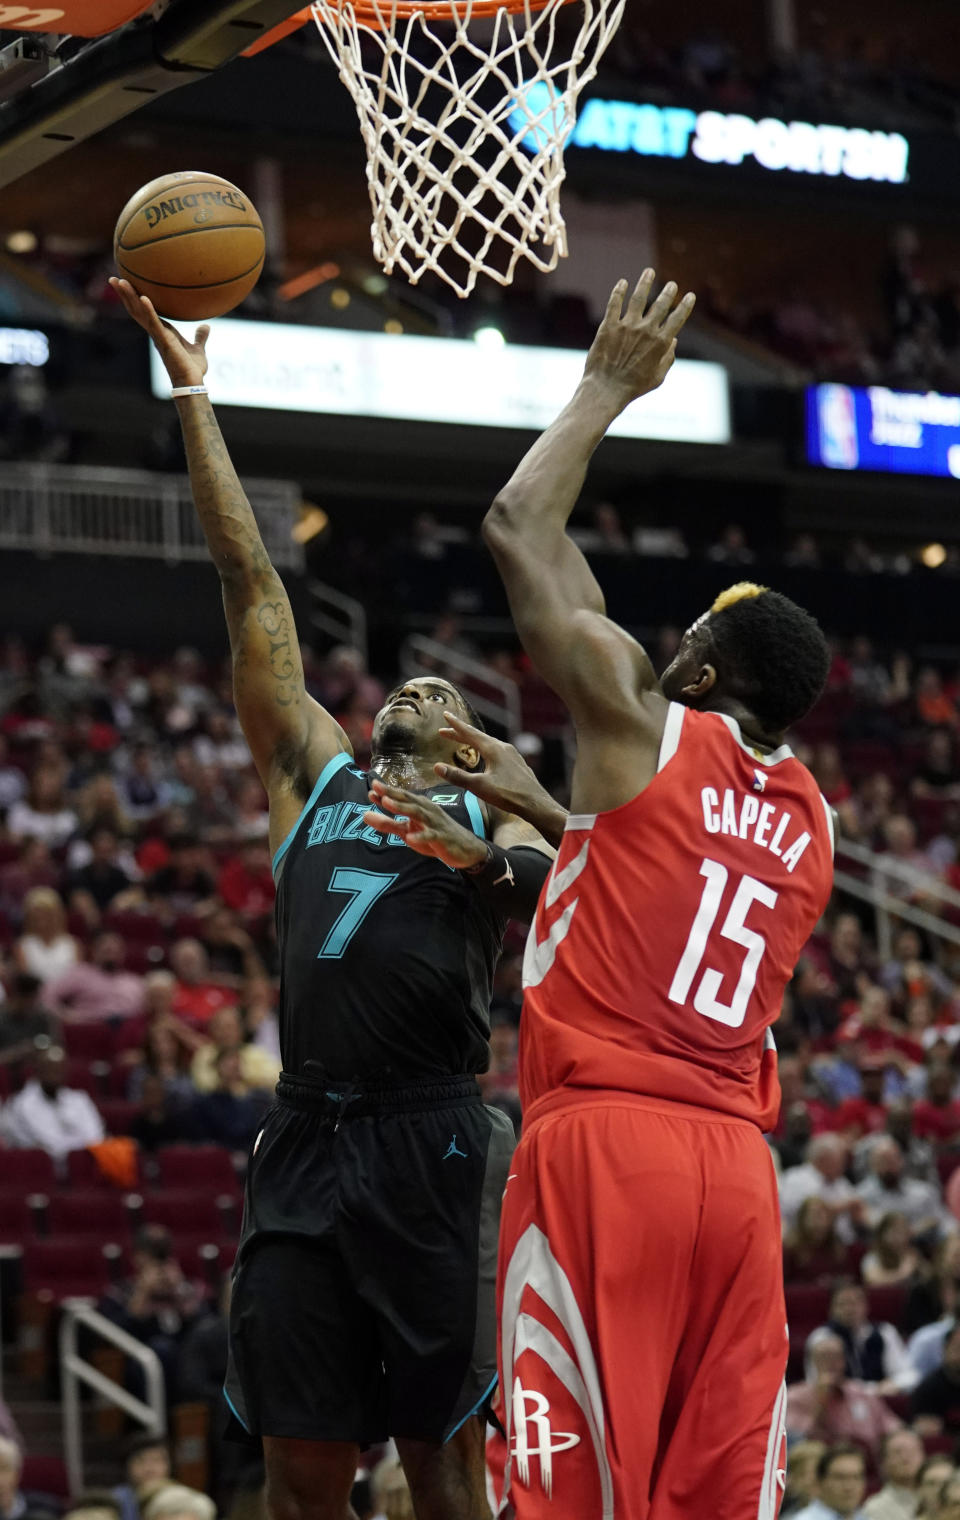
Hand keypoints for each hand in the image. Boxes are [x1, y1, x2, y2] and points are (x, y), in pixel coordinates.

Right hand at [108, 276, 209, 388]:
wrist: (192, 382)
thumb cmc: (192, 369)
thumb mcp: (197, 348)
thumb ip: (199, 337)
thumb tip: (206, 326)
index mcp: (162, 331)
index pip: (144, 311)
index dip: (135, 298)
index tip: (128, 285)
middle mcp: (155, 332)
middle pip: (135, 309)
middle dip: (124, 294)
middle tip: (114, 278)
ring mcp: (157, 336)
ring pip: (139, 313)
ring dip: (129, 296)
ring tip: (119, 281)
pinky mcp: (164, 340)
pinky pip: (154, 323)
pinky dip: (149, 310)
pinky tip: (143, 297)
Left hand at [364, 780, 487, 870]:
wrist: (465, 848)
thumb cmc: (433, 835)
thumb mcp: (407, 830)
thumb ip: (386, 823)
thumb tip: (364, 815)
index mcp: (419, 806)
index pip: (401, 796)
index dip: (386, 791)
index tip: (371, 786)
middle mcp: (427, 810)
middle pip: (408, 800)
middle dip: (392, 793)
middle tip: (377, 787)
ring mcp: (435, 823)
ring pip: (418, 813)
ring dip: (402, 807)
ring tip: (387, 803)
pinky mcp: (442, 838)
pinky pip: (431, 836)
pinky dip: (420, 837)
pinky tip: (409, 838)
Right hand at [435, 712, 565, 846]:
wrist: (536, 804)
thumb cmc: (508, 794)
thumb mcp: (479, 786)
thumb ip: (457, 776)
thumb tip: (436, 767)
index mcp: (493, 749)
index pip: (470, 733)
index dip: (455, 725)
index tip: (446, 715)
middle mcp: (504, 748)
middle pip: (478, 737)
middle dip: (461, 733)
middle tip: (445, 730)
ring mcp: (513, 755)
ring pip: (489, 744)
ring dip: (474, 742)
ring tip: (464, 742)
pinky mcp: (518, 764)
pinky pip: (498, 752)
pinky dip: (485, 750)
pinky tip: (487, 758)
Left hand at [583, 270, 695, 408]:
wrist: (606, 390)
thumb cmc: (633, 388)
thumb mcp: (657, 377)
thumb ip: (668, 358)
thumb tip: (673, 341)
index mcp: (660, 343)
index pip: (678, 318)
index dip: (686, 305)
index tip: (690, 296)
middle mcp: (645, 330)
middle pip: (660, 304)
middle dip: (668, 292)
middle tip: (672, 284)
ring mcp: (626, 326)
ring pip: (638, 297)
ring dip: (645, 282)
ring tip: (649, 272)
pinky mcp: (608, 326)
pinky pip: (615, 303)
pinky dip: (619, 291)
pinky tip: (622, 283)